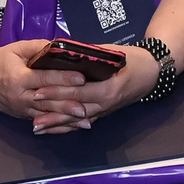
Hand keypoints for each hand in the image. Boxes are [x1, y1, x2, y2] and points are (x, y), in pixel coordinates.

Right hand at [0, 40, 92, 128]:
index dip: (63, 78)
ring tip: (86, 122)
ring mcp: (22, 109)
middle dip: (68, 105)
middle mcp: (20, 96)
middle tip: (87, 108)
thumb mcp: (17, 48)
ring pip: (47, 116)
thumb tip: (61, 47)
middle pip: (48, 101)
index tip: (81, 78)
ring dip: (67, 120)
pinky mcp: (23, 116)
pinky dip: (59, 125)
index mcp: (19, 77)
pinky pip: (43, 122)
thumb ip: (39, 47)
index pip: (44, 78)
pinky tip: (74, 126)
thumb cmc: (1, 60)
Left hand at [29, 44, 157, 134]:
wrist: (152, 72)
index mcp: (108, 87)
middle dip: (52, 113)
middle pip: (74, 110)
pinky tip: (53, 130)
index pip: (78, 91)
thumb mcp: (110, 53)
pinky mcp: (104, 114)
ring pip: (77, 120)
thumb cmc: (131, 59)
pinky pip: (83, 122)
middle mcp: (105, 103)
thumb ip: (88, 55)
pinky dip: (68, 127)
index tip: (38, 91)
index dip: (57, 92)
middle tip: (31, 116)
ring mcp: (105, 111)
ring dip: (57, 125)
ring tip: (37, 128)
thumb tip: (64, 53)